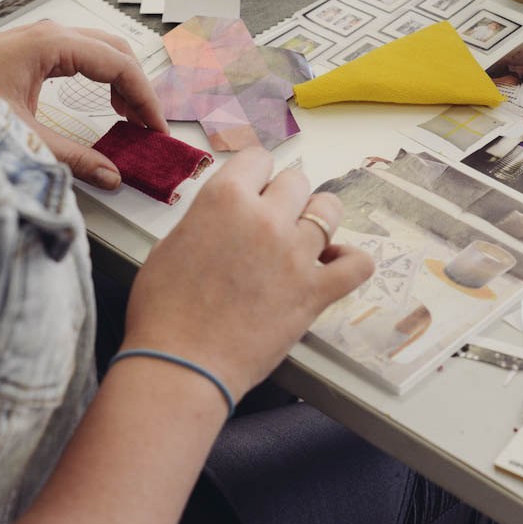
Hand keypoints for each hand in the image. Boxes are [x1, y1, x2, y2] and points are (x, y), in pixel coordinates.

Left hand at [0, 21, 167, 189]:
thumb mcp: (23, 137)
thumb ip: (73, 158)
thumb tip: (111, 175)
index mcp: (48, 45)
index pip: (118, 65)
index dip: (145, 99)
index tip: (156, 128)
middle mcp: (46, 34)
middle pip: (115, 50)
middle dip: (138, 88)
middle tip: (149, 125)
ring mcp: (37, 38)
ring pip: (100, 49)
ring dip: (121, 80)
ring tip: (131, 116)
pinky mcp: (29, 50)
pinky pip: (81, 55)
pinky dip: (101, 77)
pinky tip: (105, 102)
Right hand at [122, 149, 373, 400]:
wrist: (181, 365)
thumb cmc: (164, 312)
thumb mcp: (169, 245)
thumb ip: (205, 220)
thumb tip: (223, 219)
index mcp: (224, 200)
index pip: (258, 158)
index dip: (255, 174)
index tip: (254, 187)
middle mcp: (265, 218)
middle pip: (296, 180)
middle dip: (284, 196)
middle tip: (271, 220)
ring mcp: (295, 254)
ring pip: (329, 209)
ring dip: (318, 219)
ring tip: (303, 237)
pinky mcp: (316, 291)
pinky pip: (358, 263)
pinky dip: (351, 260)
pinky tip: (334, 264)